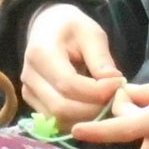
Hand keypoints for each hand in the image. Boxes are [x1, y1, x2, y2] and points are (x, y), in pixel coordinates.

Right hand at [21, 3, 124, 124]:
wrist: (48, 28)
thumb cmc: (72, 28)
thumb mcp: (91, 33)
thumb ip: (100, 57)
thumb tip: (113, 82)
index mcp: (41, 53)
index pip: (68, 84)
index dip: (96, 91)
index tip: (119, 84)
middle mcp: (29, 76)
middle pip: (61, 107)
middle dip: (93, 108)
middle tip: (116, 98)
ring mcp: (28, 91)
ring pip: (58, 119)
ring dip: (86, 118)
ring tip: (106, 103)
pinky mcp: (32, 102)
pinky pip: (55, 121)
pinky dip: (77, 120)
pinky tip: (93, 107)